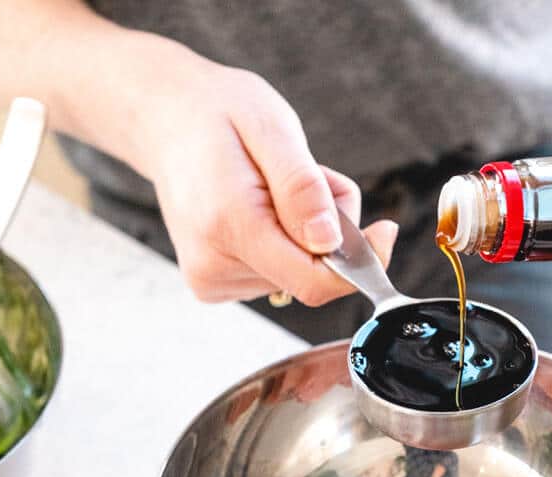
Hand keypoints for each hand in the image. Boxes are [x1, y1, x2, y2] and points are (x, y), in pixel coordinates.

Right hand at [142, 59, 397, 304]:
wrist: (167, 123)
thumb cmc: (219, 116)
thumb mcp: (272, 128)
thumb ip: (302, 188)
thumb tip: (331, 243)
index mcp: (230, 225)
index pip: (312, 281)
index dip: (359, 265)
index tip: (384, 230)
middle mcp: (214, 265)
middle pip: (308, 275)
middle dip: (328, 231)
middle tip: (309, 177)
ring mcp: (210, 280)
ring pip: (294, 274)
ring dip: (304, 233)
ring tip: (275, 186)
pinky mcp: (213, 285)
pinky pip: (274, 274)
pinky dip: (282, 243)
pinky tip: (259, 208)